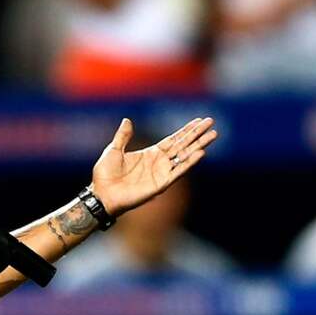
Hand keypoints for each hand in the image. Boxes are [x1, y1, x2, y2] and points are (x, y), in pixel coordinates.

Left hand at [91, 117, 217, 216]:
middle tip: (211, 122)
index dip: (186, 130)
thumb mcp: (113, 150)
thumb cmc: (105, 175)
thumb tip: (127, 120)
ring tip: (213, 135)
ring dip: (199, 145)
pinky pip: (178, 171)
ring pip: (185, 156)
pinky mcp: (161, 184)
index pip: (173, 139)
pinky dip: (189, 162)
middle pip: (183, 145)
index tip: (199, 120)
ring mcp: (161, 173)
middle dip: (197, 134)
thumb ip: (123, 136)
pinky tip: (200, 152)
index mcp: (150, 154)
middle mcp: (159, 162)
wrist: (102, 194)